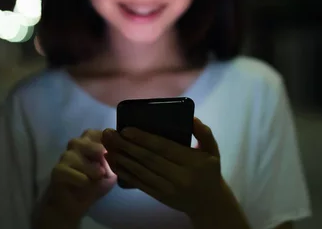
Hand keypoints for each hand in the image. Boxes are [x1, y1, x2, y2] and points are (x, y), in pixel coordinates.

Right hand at [39, 129, 116, 226]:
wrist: (75, 206)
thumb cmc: (93, 187)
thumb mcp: (109, 176)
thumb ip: (113, 165)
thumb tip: (118, 157)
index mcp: (88, 146)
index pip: (94, 133)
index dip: (104, 137)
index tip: (113, 146)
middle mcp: (75, 149)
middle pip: (82, 139)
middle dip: (94, 146)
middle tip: (104, 154)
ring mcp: (64, 159)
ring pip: (75, 156)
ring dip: (89, 167)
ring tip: (99, 176)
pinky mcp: (57, 172)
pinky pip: (68, 171)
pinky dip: (80, 178)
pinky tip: (86, 184)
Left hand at [101, 118, 228, 216]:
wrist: (209, 203)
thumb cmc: (209, 172)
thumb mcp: (213, 151)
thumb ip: (204, 133)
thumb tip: (191, 118)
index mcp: (192, 161)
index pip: (164, 147)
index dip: (144, 138)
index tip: (126, 130)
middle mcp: (179, 176)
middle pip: (148, 159)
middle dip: (126, 146)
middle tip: (109, 134)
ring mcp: (168, 188)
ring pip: (141, 172)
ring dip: (122, 159)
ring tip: (108, 147)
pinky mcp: (159, 196)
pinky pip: (140, 184)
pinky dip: (125, 174)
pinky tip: (115, 164)